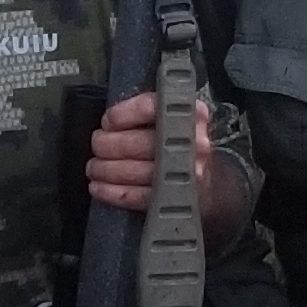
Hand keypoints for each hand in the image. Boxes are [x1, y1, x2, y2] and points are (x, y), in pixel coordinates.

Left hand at [85, 89, 251, 247]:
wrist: (212, 181)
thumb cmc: (183, 143)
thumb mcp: (174, 114)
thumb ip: (147, 108)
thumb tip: (109, 118)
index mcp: (189, 113)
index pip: (149, 107)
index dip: (121, 115)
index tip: (107, 121)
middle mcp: (191, 142)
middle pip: (135, 143)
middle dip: (105, 145)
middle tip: (97, 145)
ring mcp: (184, 174)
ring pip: (131, 171)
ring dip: (103, 169)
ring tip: (94, 167)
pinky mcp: (175, 199)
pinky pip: (135, 196)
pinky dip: (111, 192)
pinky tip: (98, 187)